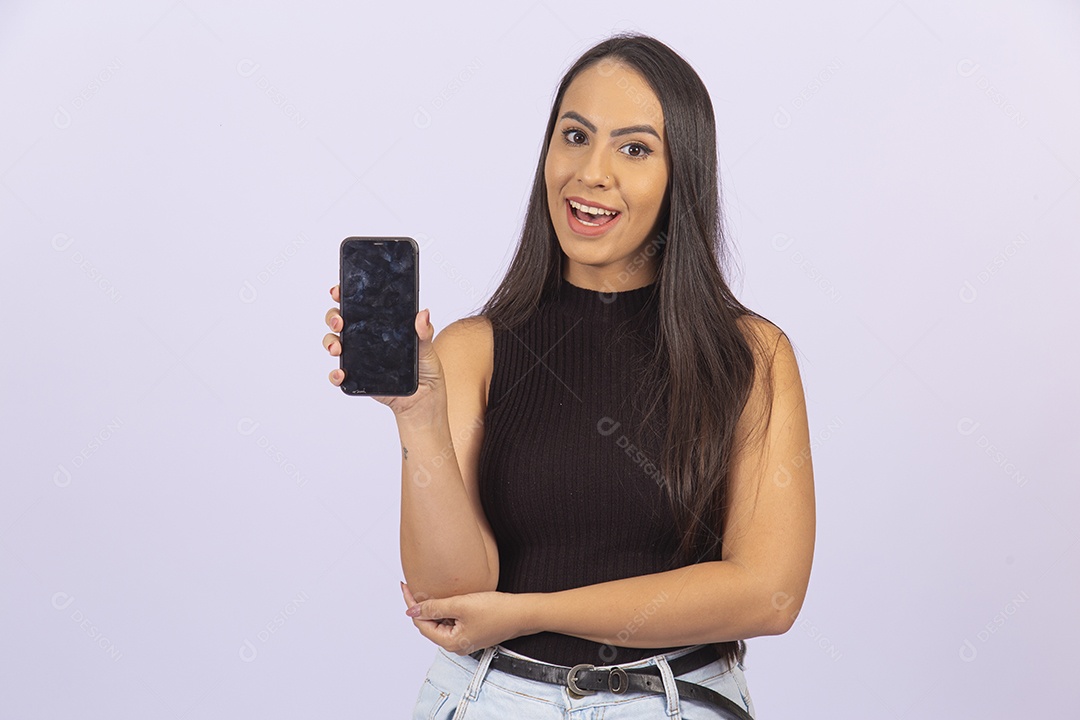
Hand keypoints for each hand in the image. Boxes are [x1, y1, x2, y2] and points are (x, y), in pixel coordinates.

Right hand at [322, 284, 446, 417]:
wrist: (423, 399)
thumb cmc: (424, 369)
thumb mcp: (427, 348)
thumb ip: (424, 333)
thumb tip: (423, 314)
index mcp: (379, 324)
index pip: (358, 304)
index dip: (344, 294)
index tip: (338, 290)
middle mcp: (365, 337)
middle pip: (340, 321)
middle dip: (333, 317)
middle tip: (340, 322)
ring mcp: (358, 357)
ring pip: (334, 343)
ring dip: (330, 342)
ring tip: (337, 348)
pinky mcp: (357, 377)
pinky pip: (339, 373)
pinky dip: (335, 373)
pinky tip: (340, 373)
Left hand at [399, 581, 531, 655]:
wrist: (523, 613)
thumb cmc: (497, 611)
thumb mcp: (461, 605)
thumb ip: (434, 607)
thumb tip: (412, 610)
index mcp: (450, 642)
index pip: (421, 623)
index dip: (412, 604)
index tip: (406, 586)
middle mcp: (456, 645)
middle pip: (429, 624)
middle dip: (420, 606)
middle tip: (413, 586)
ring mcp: (465, 639)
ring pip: (441, 622)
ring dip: (434, 607)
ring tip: (427, 589)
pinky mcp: (474, 631)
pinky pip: (453, 620)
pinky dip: (446, 609)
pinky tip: (447, 597)